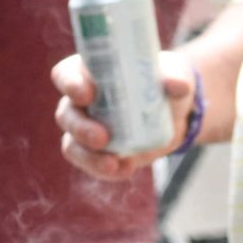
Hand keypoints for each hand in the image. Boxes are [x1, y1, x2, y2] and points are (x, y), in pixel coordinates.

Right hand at [52, 49, 196, 180]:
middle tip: (102, 137)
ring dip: (88, 156)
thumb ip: (173, 77)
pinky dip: (105, 170)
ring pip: (72, 144)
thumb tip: (178, 86)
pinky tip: (126, 170)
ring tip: (112, 164)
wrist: (175, 114)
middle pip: (66, 114)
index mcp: (89, 72)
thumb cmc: (164, 81)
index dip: (70, 84)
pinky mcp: (98, 153)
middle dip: (80, 128)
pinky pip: (91, 164)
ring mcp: (86, 129)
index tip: (87, 94)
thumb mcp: (172, 72)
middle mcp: (80, 102)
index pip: (65, 74)